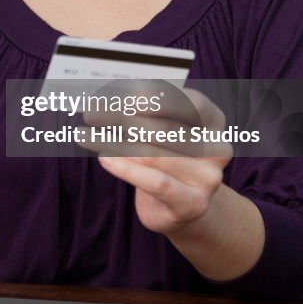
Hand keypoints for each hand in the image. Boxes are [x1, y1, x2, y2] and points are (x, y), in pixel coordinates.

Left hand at [82, 85, 231, 237]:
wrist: (181, 207)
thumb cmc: (166, 157)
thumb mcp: (160, 129)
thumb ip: (143, 111)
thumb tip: (109, 97)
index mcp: (213, 121)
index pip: (190, 103)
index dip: (161, 98)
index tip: (129, 96)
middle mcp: (217, 148)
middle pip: (165, 128)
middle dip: (122, 118)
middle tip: (91, 114)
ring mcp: (208, 178)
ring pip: (154, 154)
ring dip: (114, 142)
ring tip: (86, 135)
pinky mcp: (192, 203)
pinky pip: (156, 182)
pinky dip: (126, 168)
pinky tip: (104, 159)